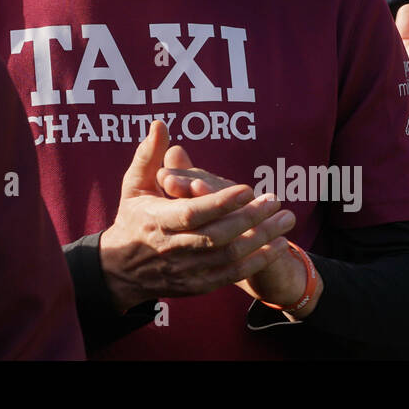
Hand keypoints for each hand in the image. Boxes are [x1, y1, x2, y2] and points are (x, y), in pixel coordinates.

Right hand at [98, 121, 296, 312]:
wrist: (122, 270)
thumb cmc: (132, 218)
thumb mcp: (134, 185)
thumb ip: (149, 155)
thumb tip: (160, 124)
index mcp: (156, 220)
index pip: (191, 213)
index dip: (220, 202)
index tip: (247, 188)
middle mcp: (172, 248)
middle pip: (217, 236)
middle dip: (250, 218)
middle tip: (275, 199)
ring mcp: (185, 269)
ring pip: (229, 257)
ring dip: (262, 239)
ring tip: (286, 220)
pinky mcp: (196, 285)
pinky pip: (231, 276)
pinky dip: (257, 262)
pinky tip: (278, 246)